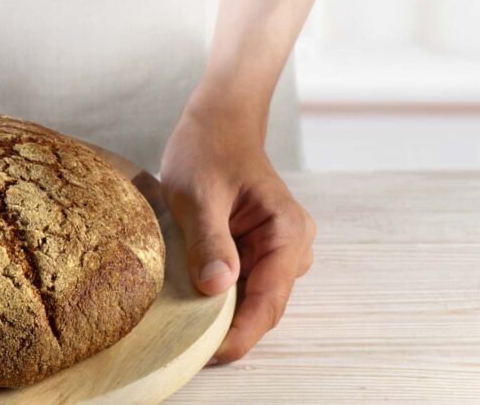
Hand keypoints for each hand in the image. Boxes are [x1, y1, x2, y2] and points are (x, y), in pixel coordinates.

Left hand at [160, 101, 314, 363]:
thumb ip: (210, 241)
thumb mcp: (198, 195)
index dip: (240, 333)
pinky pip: (246, 284)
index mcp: (287, 232)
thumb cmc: (207, 151)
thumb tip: (217, 289)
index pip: (268, 300)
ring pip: (255, 298)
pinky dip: (222, 296)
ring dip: (225, 314)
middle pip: (264, 305)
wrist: (217, 124)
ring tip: (186, 325)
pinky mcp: (262, 249)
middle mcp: (293, 246)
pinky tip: (194, 300)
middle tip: (188, 348)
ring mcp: (280, 249)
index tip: (210, 354)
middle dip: (231, 329)